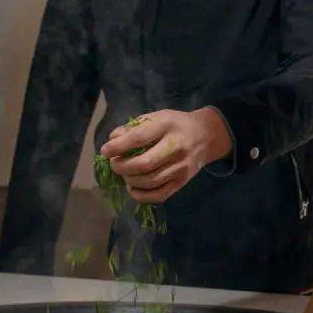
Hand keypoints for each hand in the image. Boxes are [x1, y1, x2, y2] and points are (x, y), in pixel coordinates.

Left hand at [99, 108, 231, 203]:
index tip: (105, 151)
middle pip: (144, 164)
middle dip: (122, 167)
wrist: (207, 136)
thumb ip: (134, 127)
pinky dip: (141, 196)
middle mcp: (176, 147)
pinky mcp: (182, 182)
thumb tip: (113, 139)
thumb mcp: (157, 117)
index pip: (139, 138)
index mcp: (167, 126)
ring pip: (149, 182)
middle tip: (114, 164)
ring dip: (129, 180)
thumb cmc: (176, 124)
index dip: (118, 146)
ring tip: (124, 173)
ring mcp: (181, 167)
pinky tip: (133, 188)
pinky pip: (159, 195)